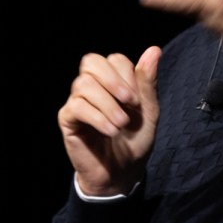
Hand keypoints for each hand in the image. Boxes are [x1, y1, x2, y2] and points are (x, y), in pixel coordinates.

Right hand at [57, 47, 160, 196]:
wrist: (123, 172)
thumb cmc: (135, 141)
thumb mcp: (148, 111)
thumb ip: (148, 82)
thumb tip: (154, 50)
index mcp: (112, 81)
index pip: (114, 59)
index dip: (127, 75)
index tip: (137, 100)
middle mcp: (92, 87)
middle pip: (91, 61)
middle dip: (113, 79)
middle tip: (130, 102)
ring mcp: (77, 102)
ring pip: (83, 84)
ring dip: (108, 104)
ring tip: (122, 124)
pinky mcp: (68, 119)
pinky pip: (76, 107)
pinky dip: (97, 117)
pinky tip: (111, 131)